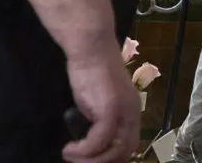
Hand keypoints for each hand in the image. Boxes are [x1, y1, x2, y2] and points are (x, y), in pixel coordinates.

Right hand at [62, 44, 139, 162]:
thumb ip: (100, 120)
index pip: (129, 146)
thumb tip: (93, 141)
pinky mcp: (110, 109)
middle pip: (124, 152)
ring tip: (70, 155)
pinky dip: (82, 151)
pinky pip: (99, 141)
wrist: (92, 49)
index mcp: (132, 112)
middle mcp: (132, 113)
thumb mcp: (98, 101)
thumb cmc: (91, 72)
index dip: (111, 158)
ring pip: (113, 151)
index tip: (90, 160)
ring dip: (88, 160)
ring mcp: (123, 111)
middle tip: (78, 161)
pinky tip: (69, 148)